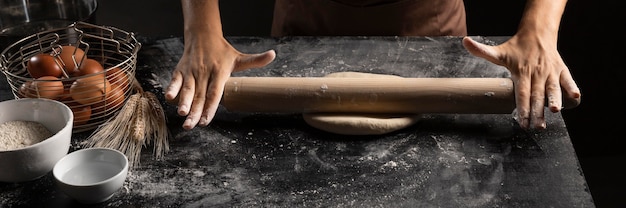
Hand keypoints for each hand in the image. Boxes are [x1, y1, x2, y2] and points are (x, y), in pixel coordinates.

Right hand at [165, 35, 275, 129]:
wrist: (203, 36)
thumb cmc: (223, 52)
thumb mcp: (239, 57)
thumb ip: (255, 60)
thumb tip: (273, 54)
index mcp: (219, 73)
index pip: (214, 93)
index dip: (210, 108)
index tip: (206, 121)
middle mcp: (204, 73)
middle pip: (199, 95)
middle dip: (194, 112)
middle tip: (191, 126)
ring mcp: (191, 72)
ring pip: (187, 89)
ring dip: (183, 102)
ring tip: (181, 114)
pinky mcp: (180, 70)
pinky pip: (175, 80)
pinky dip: (172, 88)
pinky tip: (169, 99)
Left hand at [462, 36, 580, 129]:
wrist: (537, 33)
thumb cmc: (516, 48)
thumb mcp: (499, 51)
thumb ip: (482, 51)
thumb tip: (465, 41)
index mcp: (522, 72)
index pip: (521, 93)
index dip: (522, 108)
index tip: (522, 122)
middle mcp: (537, 73)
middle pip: (537, 95)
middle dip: (537, 112)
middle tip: (537, 127)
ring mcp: (550, 72)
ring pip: (553, 88)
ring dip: (555, 100)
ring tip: (555, 112)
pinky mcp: (561, 69)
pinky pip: (567, 79)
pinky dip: (572, 88)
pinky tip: (575, 98)